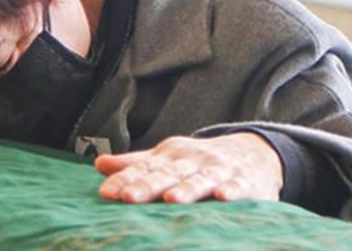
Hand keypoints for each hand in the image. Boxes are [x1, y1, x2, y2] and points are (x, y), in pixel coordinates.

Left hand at [95, 133, 282, 203]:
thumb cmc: (198, 161)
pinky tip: (222, 196)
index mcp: (170, 155)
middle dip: (148, 186)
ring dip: (186, 189)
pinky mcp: (245, 181)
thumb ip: (135, 164)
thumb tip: (99, 164)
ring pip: (200, 180)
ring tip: (170, 199)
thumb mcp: (166, 159)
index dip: (125, 180)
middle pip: (167, 174)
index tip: (106, 192)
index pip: (144, 168)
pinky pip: (238, 186)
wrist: (252, 152)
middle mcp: (192, 160)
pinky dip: (231, 190)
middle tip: (128, 197)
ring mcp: (219, 169)